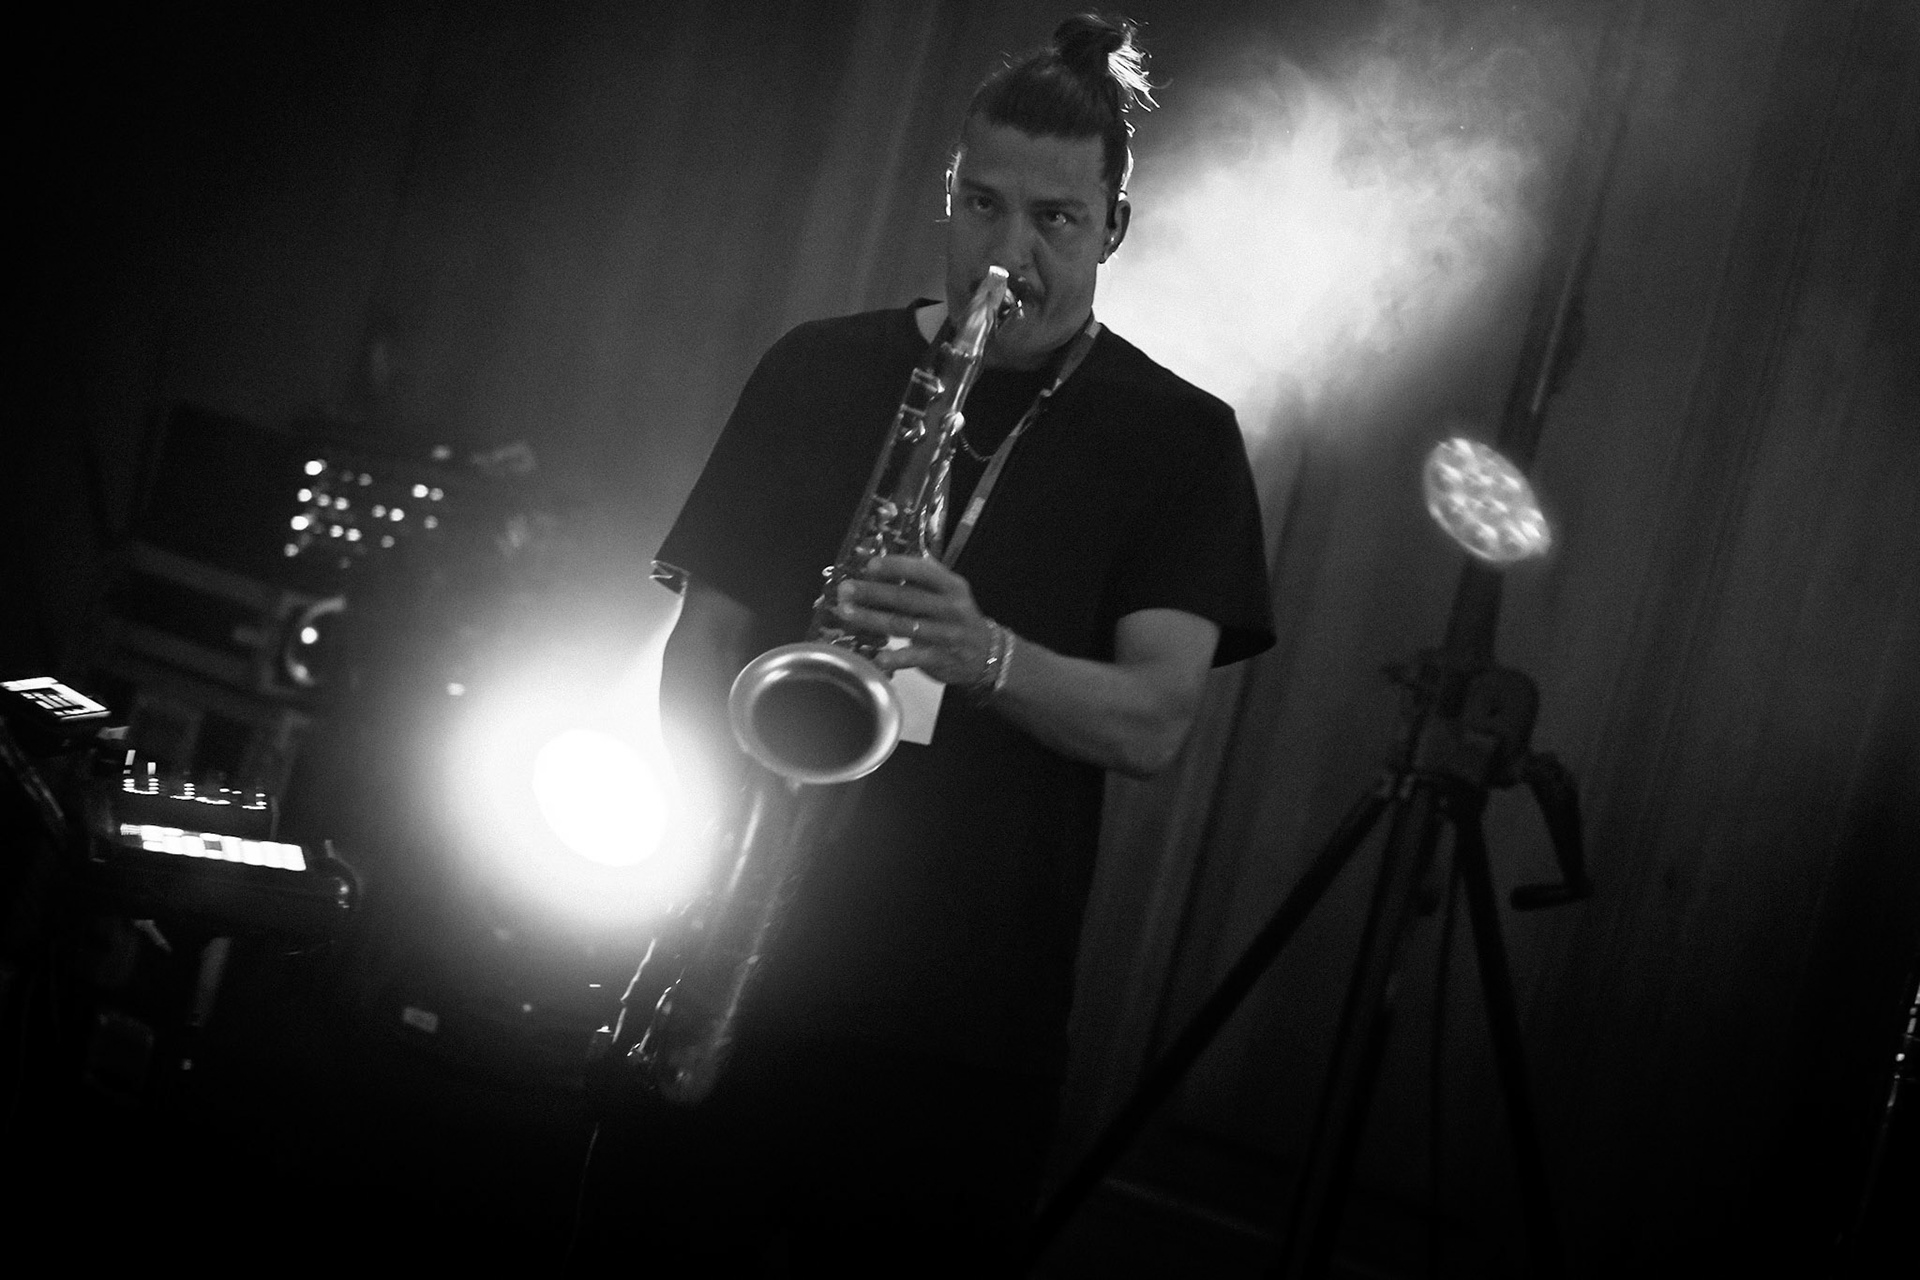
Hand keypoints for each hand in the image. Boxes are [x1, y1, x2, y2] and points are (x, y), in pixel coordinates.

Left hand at [835, 554, 996, 687]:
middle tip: (846, 590)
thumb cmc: (956, 618)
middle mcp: (951, 608)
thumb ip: (920, 583)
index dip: (896, 567)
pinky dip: (894, 658)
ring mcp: (947, 634)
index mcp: (952, 586)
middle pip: (907, 598)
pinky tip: (876, 658)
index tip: (869, 566)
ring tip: (846, 613)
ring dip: (872, 619)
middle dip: (873, 593)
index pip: (924, 571)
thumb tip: (876, 572)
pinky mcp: (941, 658)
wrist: (986, 654)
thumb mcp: (948, 594)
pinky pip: (914, 657)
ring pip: (904, 625)